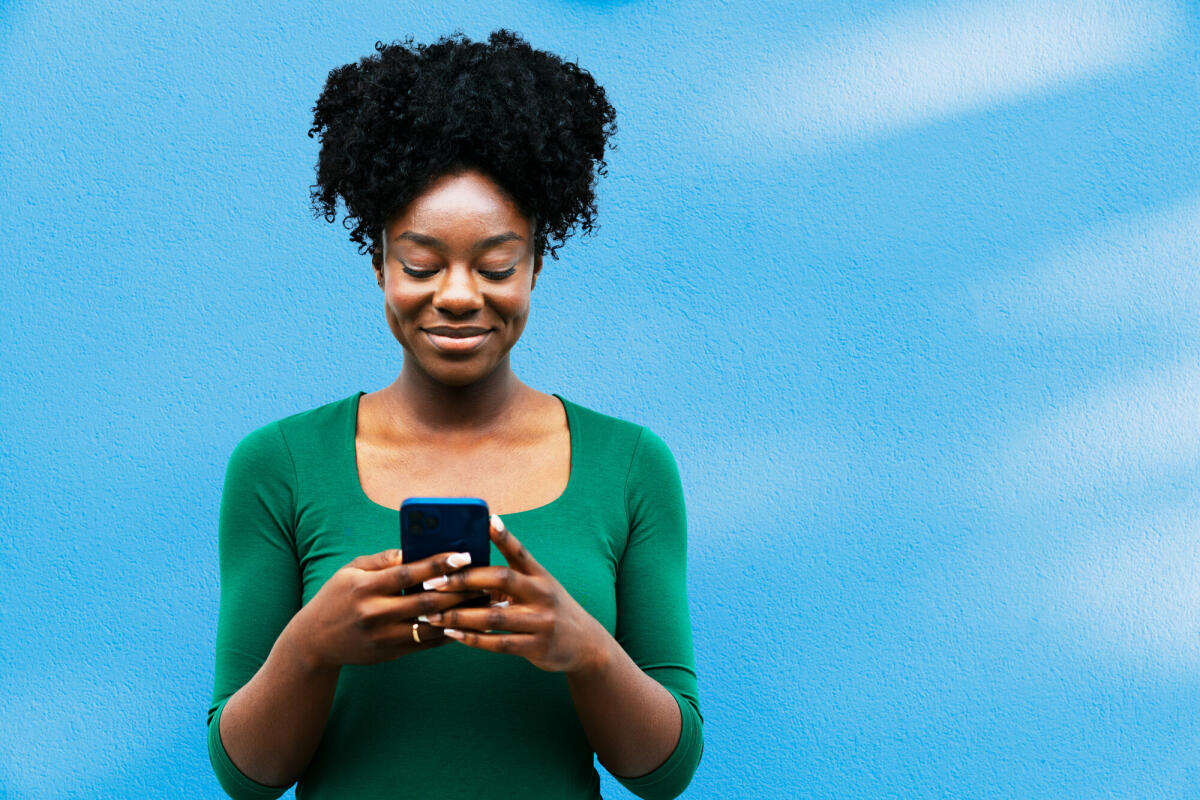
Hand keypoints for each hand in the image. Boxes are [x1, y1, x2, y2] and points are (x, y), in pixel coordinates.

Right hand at [285, 548, 481, 670]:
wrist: (314, 642)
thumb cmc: (336, 597)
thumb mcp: (350, 571)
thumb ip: (383, 560)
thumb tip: (414, 548)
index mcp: (364, 587)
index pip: (407, 573)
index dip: (437, 564)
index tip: (464, 555)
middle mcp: (374, 613)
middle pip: (426, 602)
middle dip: (459, 591)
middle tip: (487, 580)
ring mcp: (383, 636)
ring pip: (430, 626)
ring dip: (461, 614)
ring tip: (486, 602)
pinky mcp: (390, 653)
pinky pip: (426, 644)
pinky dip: (449, 633)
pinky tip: (468, 622)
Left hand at [419, 516, 611, 674]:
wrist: (586, 644)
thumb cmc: (551, 609)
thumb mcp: (542, 585)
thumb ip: (514, 572)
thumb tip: (479, 556)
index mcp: (541, 576)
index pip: (521, 552)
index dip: (505, 536)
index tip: (488, 520)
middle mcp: (543, 594)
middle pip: (502, 580)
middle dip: (464, 579)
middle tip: (433, 581)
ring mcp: (542, 621)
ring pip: (494, 616)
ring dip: (459, 615)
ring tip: (432, 614)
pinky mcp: (537, 647)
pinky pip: (498, 643)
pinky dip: (472, 639)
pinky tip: (450, 635)